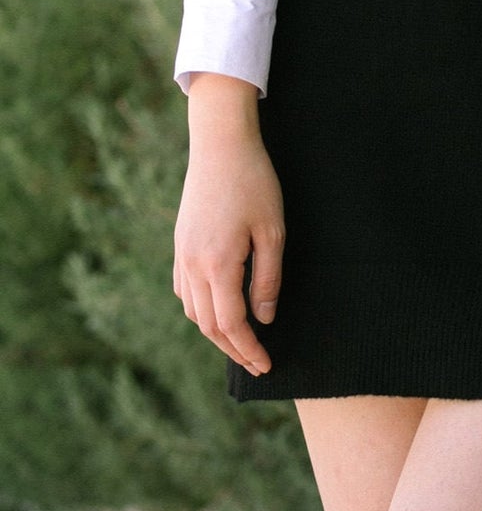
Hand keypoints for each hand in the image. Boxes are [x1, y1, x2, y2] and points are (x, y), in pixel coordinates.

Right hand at [174, 75, 283, 375]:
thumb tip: (264, 318)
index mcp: (217, 264)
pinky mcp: (180, 245)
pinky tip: (218, 310)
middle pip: (209, 326)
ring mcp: (181, 255)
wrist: (220, 145)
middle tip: (258, 363)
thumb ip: (268, 279)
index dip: (249, 350)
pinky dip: (201, 310)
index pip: (231, 324)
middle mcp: (192, 266)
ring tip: (242, 342)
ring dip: (216, 332)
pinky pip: (184, 291)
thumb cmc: (254, 183)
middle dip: (234, 349)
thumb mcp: (273, 231)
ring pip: (193, 311)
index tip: (267, 365)